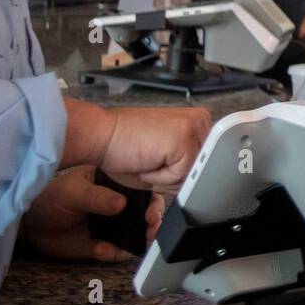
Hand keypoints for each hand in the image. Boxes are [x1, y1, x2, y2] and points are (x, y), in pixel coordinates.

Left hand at [22, 166, 165, 260]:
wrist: (31, 225)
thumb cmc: (51, 198)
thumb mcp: (72, 191)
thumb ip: (95, 197)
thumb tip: (122, 203)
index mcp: (116, 184)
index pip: (143, 191)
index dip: (152, 202)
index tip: (151, 214)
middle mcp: (120, 205)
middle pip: (146, 214)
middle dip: (154, 224)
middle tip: (150, 232)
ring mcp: (114, 226)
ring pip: (136, 235)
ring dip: (139, 241)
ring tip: (134, 244)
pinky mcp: (104, 245)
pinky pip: (116, 252)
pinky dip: (113, 253)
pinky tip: (102, 250)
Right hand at [97, 106, 211, 188]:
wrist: (99, 136)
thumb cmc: (124, 147)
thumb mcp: (166, 161)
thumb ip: (189, 167)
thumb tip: (204, 184)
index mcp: (198, 121)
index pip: (205, 163)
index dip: (180, 173)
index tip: (161, 162)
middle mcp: (200, 120)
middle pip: (201, 170)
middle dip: (174, 176)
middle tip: (151, 159)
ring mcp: (194, 127)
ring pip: (192, 175)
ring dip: (166, 178)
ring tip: (149, 158)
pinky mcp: (184, 138)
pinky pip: (179, 176)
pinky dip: (159, 178)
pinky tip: (146, 159)